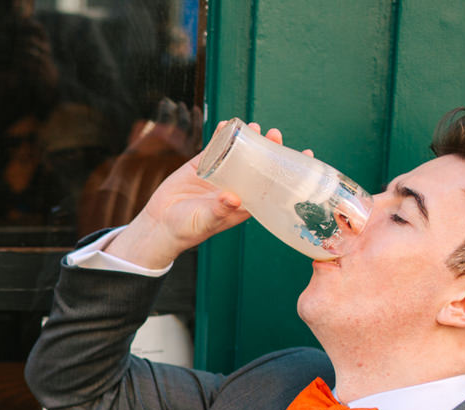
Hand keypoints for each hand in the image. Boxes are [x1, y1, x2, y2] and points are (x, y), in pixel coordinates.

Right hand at [104, 125, 306, 268]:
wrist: (159, 225)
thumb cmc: (186, 230)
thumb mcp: (204, 222)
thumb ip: (219, 210)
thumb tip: (234, 198)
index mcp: (243, 204)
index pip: (272, 185)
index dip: (287, 172)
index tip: (304, 155)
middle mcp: (236, 187)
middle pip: (259, 165)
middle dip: (270, 149)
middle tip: (275, 135)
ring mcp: (219, 175)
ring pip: (240, 153)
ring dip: (250, 140)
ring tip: (257, 127)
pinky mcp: (201, 166)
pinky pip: (215, 148)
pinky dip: (221, 135)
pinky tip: (227, 124)